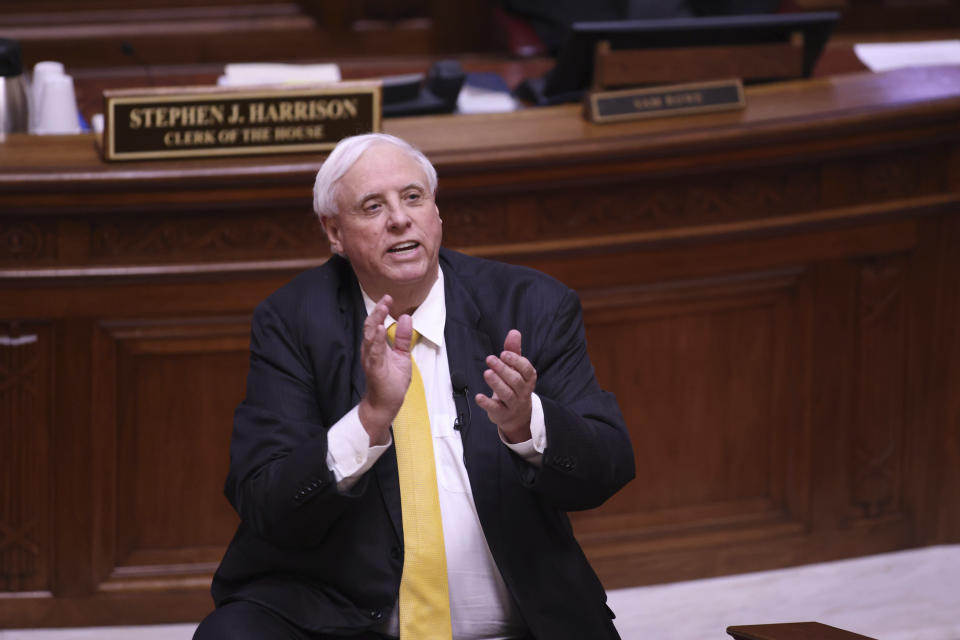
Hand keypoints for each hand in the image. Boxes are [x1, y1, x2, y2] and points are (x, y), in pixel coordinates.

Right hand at [358, 295, 412, 444]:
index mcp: (376, 346)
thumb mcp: (402, 356)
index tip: (388, 298)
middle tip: (385, 299)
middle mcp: (370, 350)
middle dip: (377, 312)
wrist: (385, 404)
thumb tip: (406, 318)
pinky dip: (378, 340)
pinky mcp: (374, 369)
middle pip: (371, 327)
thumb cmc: (390, 381)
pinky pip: (375, 353)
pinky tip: (382, 330)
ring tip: (382, 309)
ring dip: (376, 322)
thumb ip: (403, 338)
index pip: (377, 323)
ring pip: (370, 337)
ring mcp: (371, 360)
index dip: (381, 310)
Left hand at [475, 329, 536, 442]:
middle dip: (503, 369)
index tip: (504, 353)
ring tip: (487, 373)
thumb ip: (514, 351)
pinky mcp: (502, 413)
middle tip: (490, 359)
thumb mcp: (516, 368)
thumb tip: (514, 332)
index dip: (516, 361)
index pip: (526, 369)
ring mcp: (513, 404)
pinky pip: (495, 408)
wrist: (518, 415)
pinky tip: (478, 397)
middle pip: (515, 380)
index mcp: (528, 378)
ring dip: (496, 383)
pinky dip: (486, 403)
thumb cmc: (516, 386)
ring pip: (506, 394)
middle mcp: (522, 391)